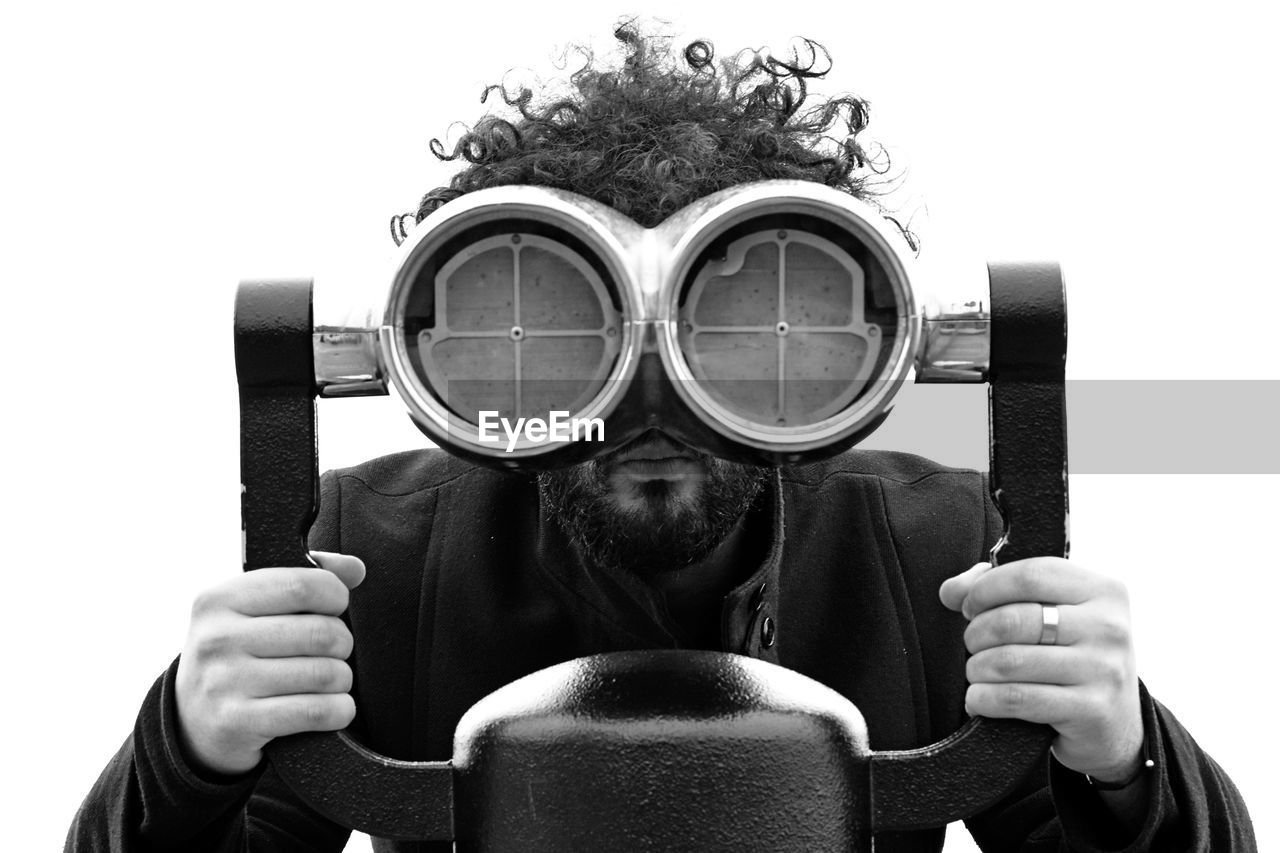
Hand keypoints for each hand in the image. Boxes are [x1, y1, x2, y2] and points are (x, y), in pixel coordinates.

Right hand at [174, 552, 364, 775]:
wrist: (192, 723)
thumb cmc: (238, 654)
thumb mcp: (253, 609)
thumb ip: (305, 577)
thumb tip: (354, 568)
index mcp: (220, 599)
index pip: (301, 585)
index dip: (335, 595)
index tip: (336, 607)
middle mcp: (217, 638)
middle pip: (321, 632)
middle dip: (343, 643)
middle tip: (334, 650)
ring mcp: (224, 683)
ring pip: (325, 674)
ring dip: (342, 679)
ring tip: (330, 680)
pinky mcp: (238, 723)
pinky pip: (316, 712)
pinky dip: (339, 710)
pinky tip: (334, 708)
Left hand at [939, 557, 1144, 782]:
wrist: (1115, 725)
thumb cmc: (1071, 657)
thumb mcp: (1051, 613)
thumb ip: (998, 588)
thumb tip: (951, 591)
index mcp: (1102, 590)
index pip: (1029, 575)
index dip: (986, 589)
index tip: (970, 606)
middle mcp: (1109, 627)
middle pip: (1012, 620)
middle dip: (976, 633)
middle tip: (973, 645)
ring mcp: (1104, 670)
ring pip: (1009, 661)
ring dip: (977, 669)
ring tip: (977, 672)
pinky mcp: (1092, 710)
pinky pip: (1016, 698)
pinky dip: (984, 699)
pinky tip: (979, 699)